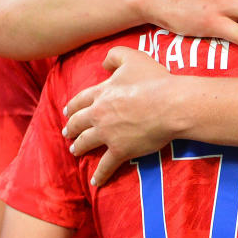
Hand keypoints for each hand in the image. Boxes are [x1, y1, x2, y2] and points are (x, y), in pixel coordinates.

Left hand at [64, 47, 181, 185]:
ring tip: (75, 151)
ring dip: (79, 148)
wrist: (170, 104)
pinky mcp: (121, 150)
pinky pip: (106, 165)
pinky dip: (100, 175)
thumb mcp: (133, 57)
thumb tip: (102, 64)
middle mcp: (100, 114)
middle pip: (79, 122)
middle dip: (72, 128)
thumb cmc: (154, 80)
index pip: (81, 100)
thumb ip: (114, 56)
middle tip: (67, 133)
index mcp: (102, 92)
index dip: (73, 106)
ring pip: (86, 143)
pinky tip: (95, 182)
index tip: (67, 112)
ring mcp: (108, 134)